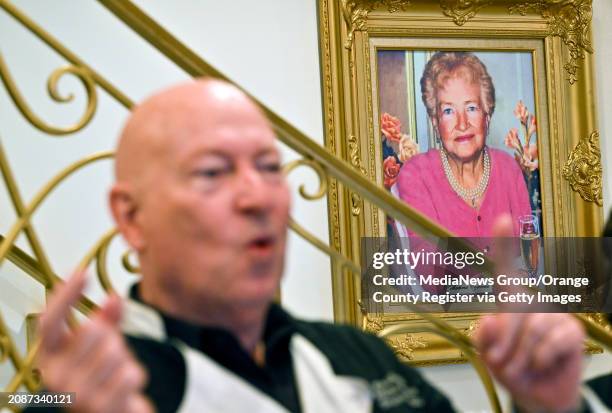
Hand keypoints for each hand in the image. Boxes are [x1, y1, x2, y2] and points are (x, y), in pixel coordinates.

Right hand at [37, 272, 151, 412]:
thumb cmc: (105, 377)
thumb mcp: (104, 344)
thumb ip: (107, 319)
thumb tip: (114, 297)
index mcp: (49, 358)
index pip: (50, 323)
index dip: (65, 296)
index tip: (82, 272)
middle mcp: (55, 377)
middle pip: (92, 331)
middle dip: (112, 337)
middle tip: (112, 355)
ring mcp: (76, 395)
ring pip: (115, 352)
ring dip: (126, 360)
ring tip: (117, 375)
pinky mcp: (99, 409)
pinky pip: (130, 373)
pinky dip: (135, 376)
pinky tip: (125, 389)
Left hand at [477, 215, 584, 411]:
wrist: (536, 396)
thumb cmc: (511, 368)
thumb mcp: (488, 354)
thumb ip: (483, 337)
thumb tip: (488, 318)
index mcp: (511, 302)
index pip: (506, 269)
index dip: (505, 243)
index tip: (504, 218)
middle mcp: (534, 303)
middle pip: (513, 310)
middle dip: (503, 341)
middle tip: (502, 360)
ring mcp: (556, 316)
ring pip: (532, 327)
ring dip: (521, 355)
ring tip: (523, 366)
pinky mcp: (572, 332)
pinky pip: (551, 341)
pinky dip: (540, 359)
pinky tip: (542, 365)